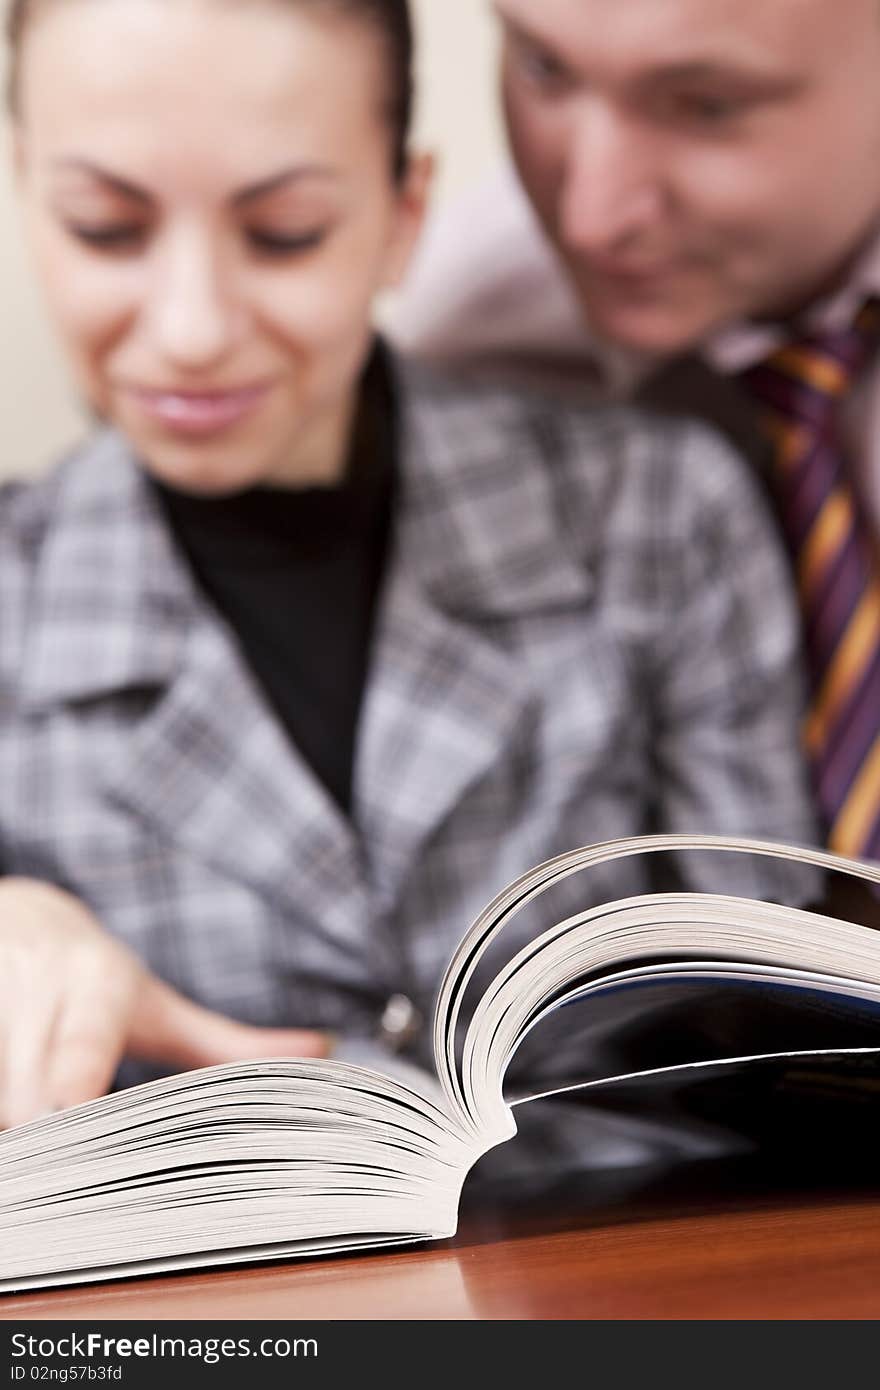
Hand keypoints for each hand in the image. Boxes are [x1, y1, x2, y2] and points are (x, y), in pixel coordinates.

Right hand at [0, 878, 328, 1128]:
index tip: (71, 1120)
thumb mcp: (159, 1007)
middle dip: (42, 1136)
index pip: (82, 1042)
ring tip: (42, 1152)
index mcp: (96, 983)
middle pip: (27, 1090)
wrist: (21, 916)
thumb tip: (325, 1054)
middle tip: (67, 1176)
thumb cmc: (97, 982)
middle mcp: (36, 982)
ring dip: (16, 1126)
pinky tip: (19, 1125)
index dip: (74, 1083)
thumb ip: (228, 1046)